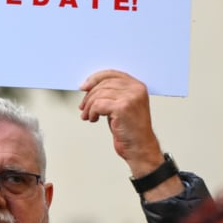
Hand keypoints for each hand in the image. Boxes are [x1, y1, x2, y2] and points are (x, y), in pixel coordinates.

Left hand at [79, 70, 181, 199]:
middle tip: (83, 108)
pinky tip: (93, 119)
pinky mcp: (123, 107)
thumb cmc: (130, 130)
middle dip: (89, 96)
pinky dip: (92, 112)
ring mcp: (130, 97)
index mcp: (137, 86)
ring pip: (98, 94)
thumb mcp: (122, 106)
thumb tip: (89, 87)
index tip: (84, 87)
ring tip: (88, 116)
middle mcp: (136, 89)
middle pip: (103, 83)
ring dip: (89, 107)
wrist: (139, 148)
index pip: (112, 74)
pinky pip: (98, 104)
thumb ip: (111, 94)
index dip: (95, 79)